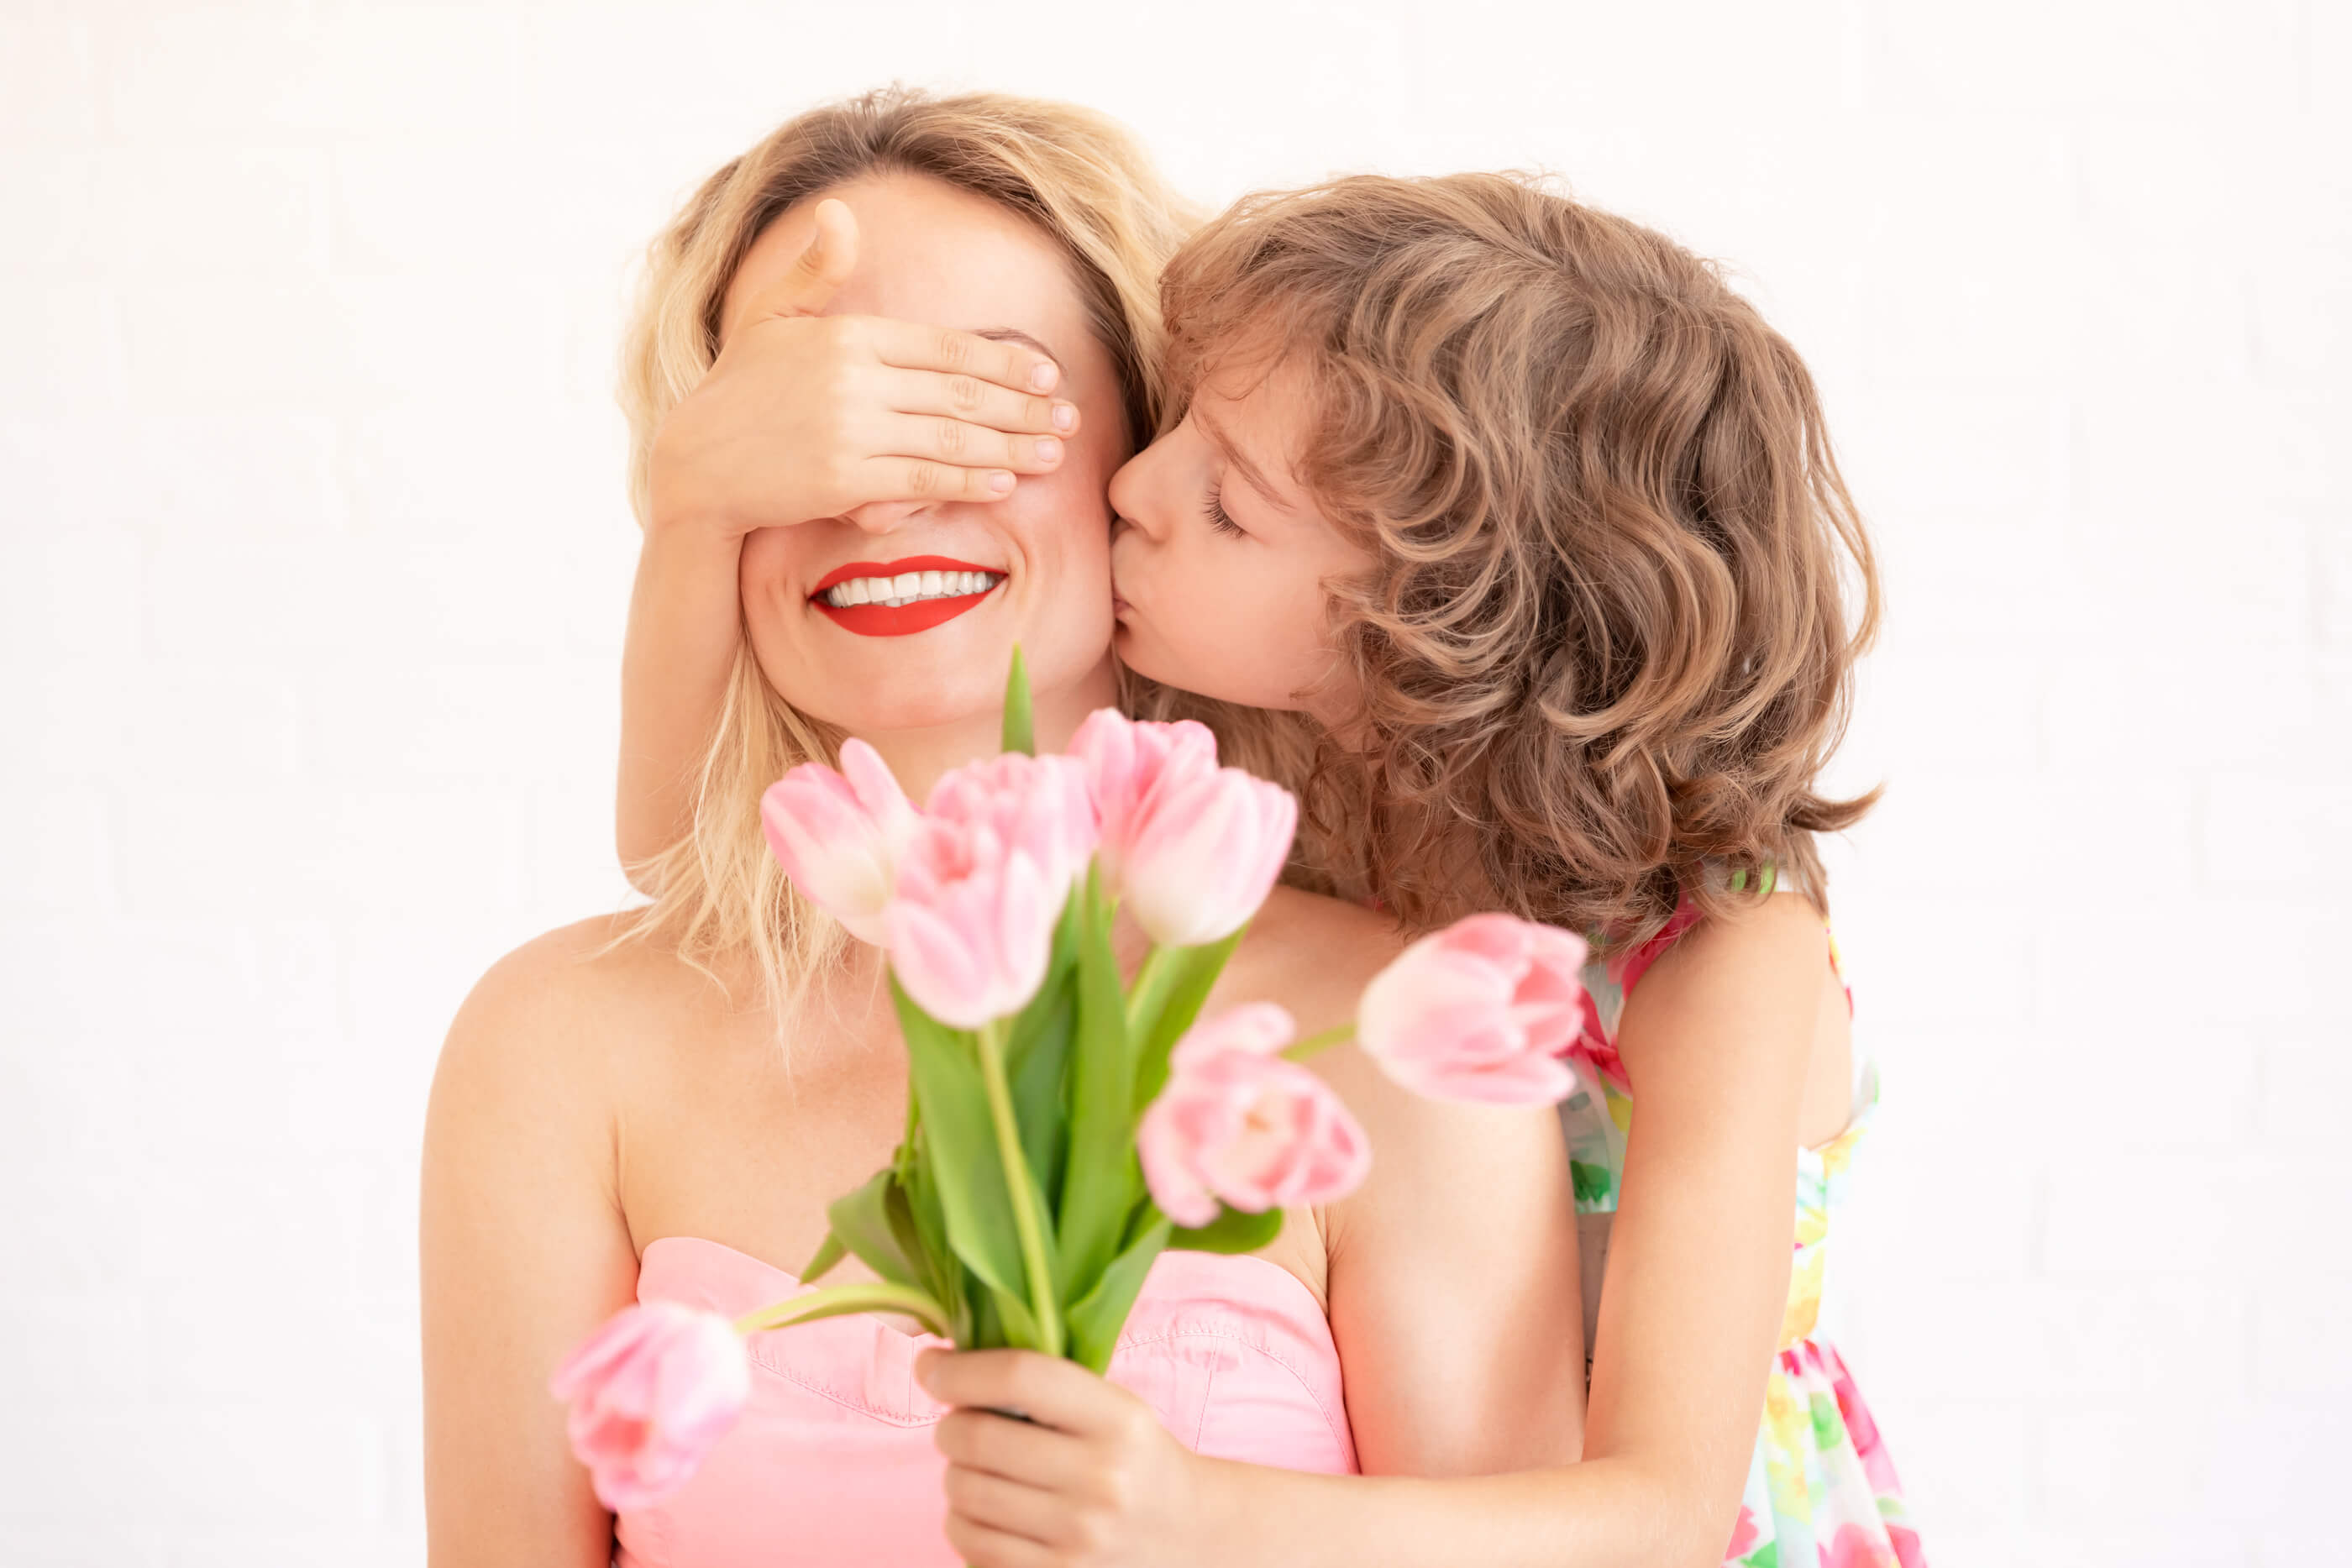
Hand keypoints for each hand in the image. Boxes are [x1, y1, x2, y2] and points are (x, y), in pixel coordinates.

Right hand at [646, 196, 1079, 540]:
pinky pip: (923, 479)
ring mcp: (850, 429)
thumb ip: (814, 271)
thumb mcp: (769, 316)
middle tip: (1070, 419)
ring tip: (1052, 453)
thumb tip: (839, 213)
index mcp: (848, 334)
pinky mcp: (844, 479)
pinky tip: (1004, 481)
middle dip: (1024, 407)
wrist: (696, 465)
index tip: (1048, 376)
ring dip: (1011, 446)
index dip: (1004, 363)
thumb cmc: (740, 392)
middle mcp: (854, 378)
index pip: (946, 347)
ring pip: (951, 437)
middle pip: (960, 393)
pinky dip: (968, 480)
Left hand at [917, 1347, 1222, 1567]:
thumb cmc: (1133, 1457)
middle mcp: (1101, 1479)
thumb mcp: (1115, 1407)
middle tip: (957, 1423)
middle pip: (977, 1438)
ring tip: (979, 1469)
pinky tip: (986, 1510)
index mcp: (1119, 1420)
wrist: (1186, 1536)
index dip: (961, 1369)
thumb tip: (947, 1363)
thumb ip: (1047, 1383)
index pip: (1021, 1377)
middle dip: (949, 1425)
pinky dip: (962, 1520)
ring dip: (955, 1474)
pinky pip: (969, 1543)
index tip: (930, 1366)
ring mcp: (1077, 1537)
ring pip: (963, 1493)